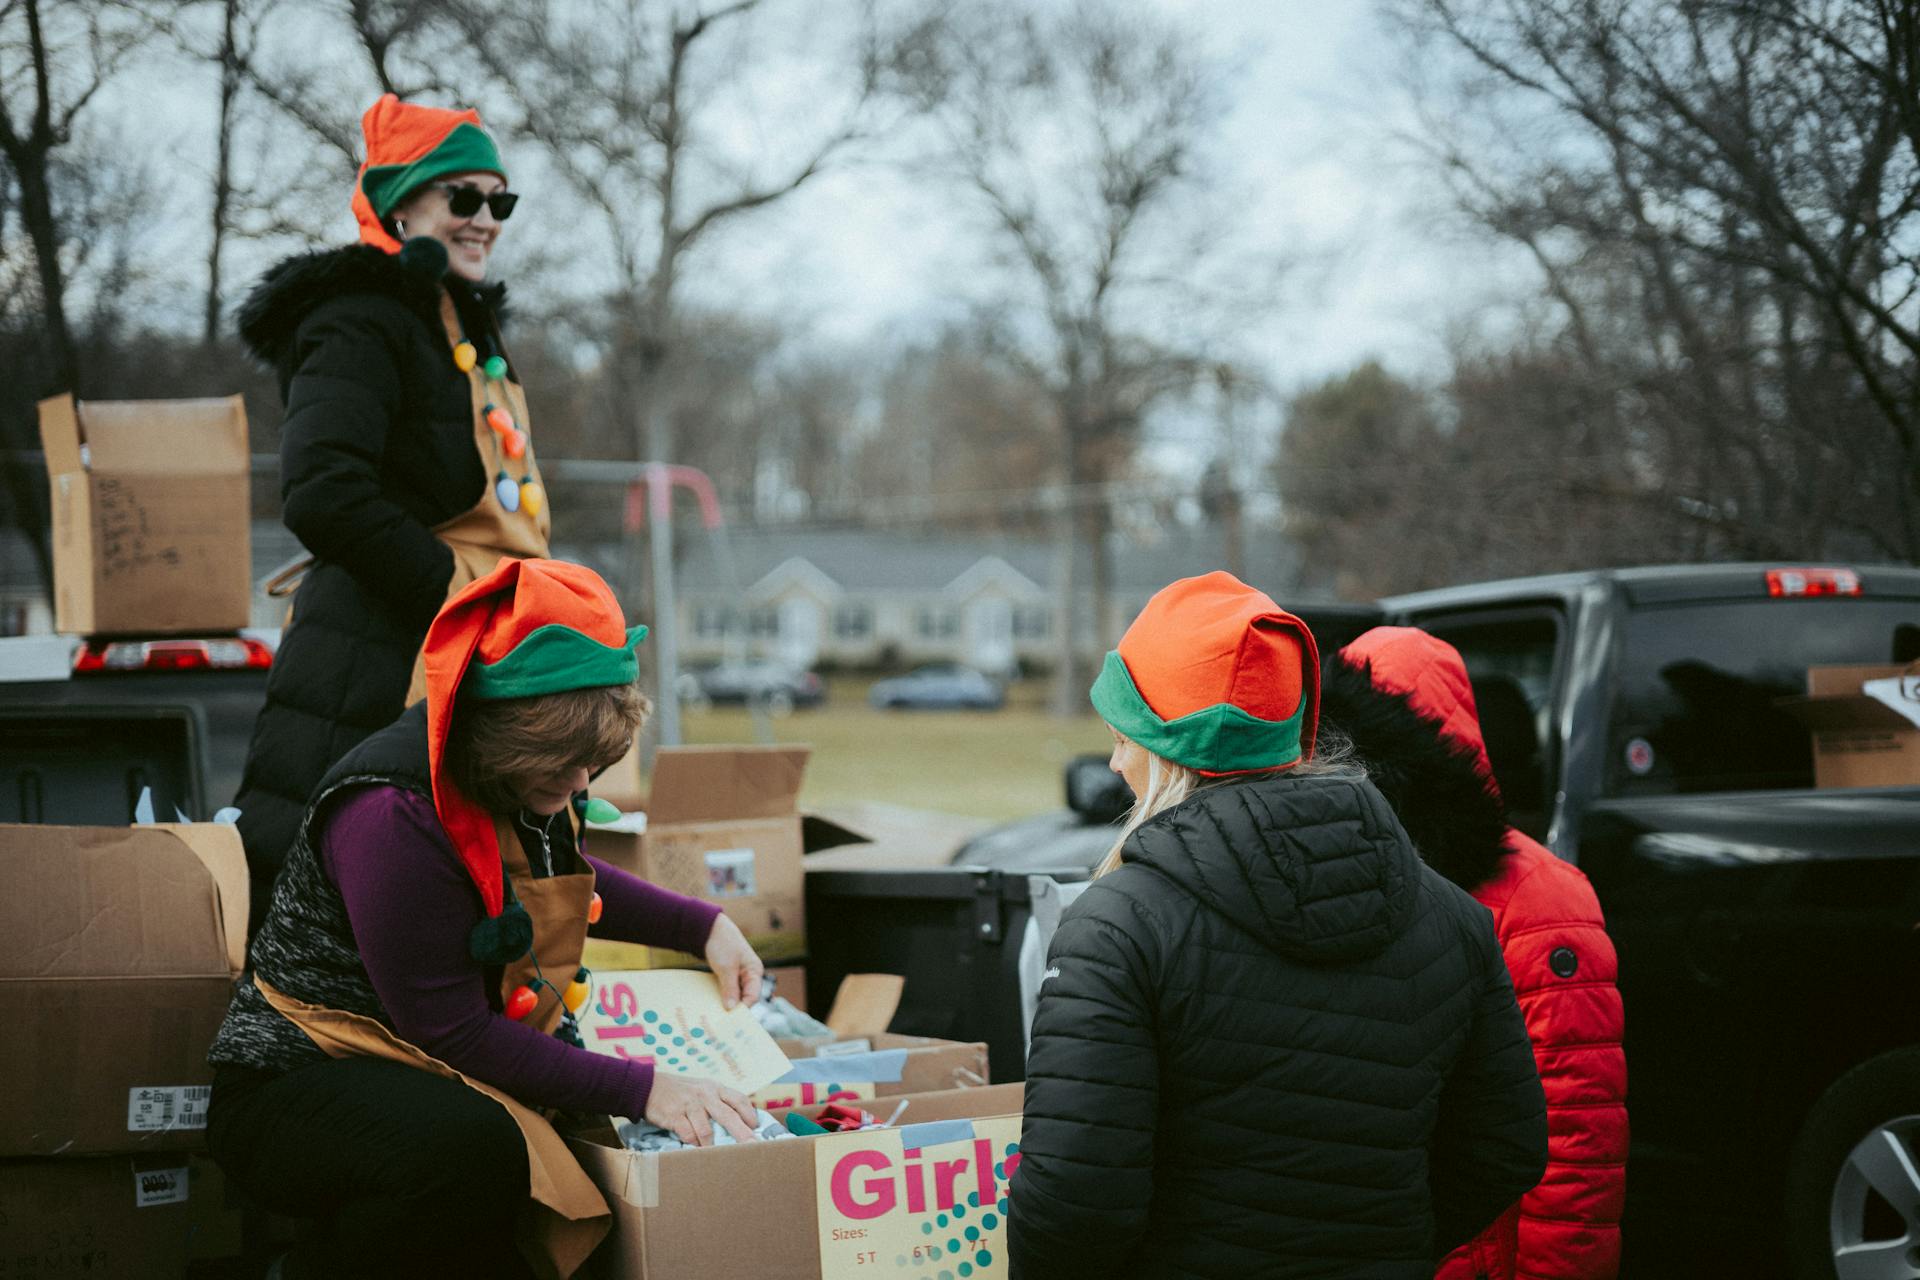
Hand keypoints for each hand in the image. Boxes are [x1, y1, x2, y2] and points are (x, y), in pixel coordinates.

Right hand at [643, 1070, 758, 1146]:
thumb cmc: (681, 1092)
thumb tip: (739, 1122)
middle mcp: (705, 1095)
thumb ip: (718, 1102)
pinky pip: (688, 1134)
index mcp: (715, 1088)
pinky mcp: (674, 1115)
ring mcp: (690, 1105)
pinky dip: (694, 1144)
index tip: (756, 1128)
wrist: (649, 1086)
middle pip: (728, 1116)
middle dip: (742, 1133)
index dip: (749, 1114)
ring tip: (718, 1157)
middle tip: (752, 1146)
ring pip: (707, 1130)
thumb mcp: (702, 1089)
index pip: (738, 1099)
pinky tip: (696, 1149)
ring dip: (712, 1146)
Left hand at [704, 913, 763, 1009]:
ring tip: (715, 1011)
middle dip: (734, 1006)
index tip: (729, 1017)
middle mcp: (749, 974)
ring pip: (734, 994)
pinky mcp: (728, 975)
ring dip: (726, 1001)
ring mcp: (738, 975)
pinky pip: (726, 989)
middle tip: (721, 1017)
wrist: (708, 928)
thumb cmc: (722, 944)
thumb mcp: (726, 968)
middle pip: (744, 997)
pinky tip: (712, 1001)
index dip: (742, 1007)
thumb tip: (731, 1009)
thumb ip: (730, 989)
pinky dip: (720, 995)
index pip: (753, 996)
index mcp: (755, 971)